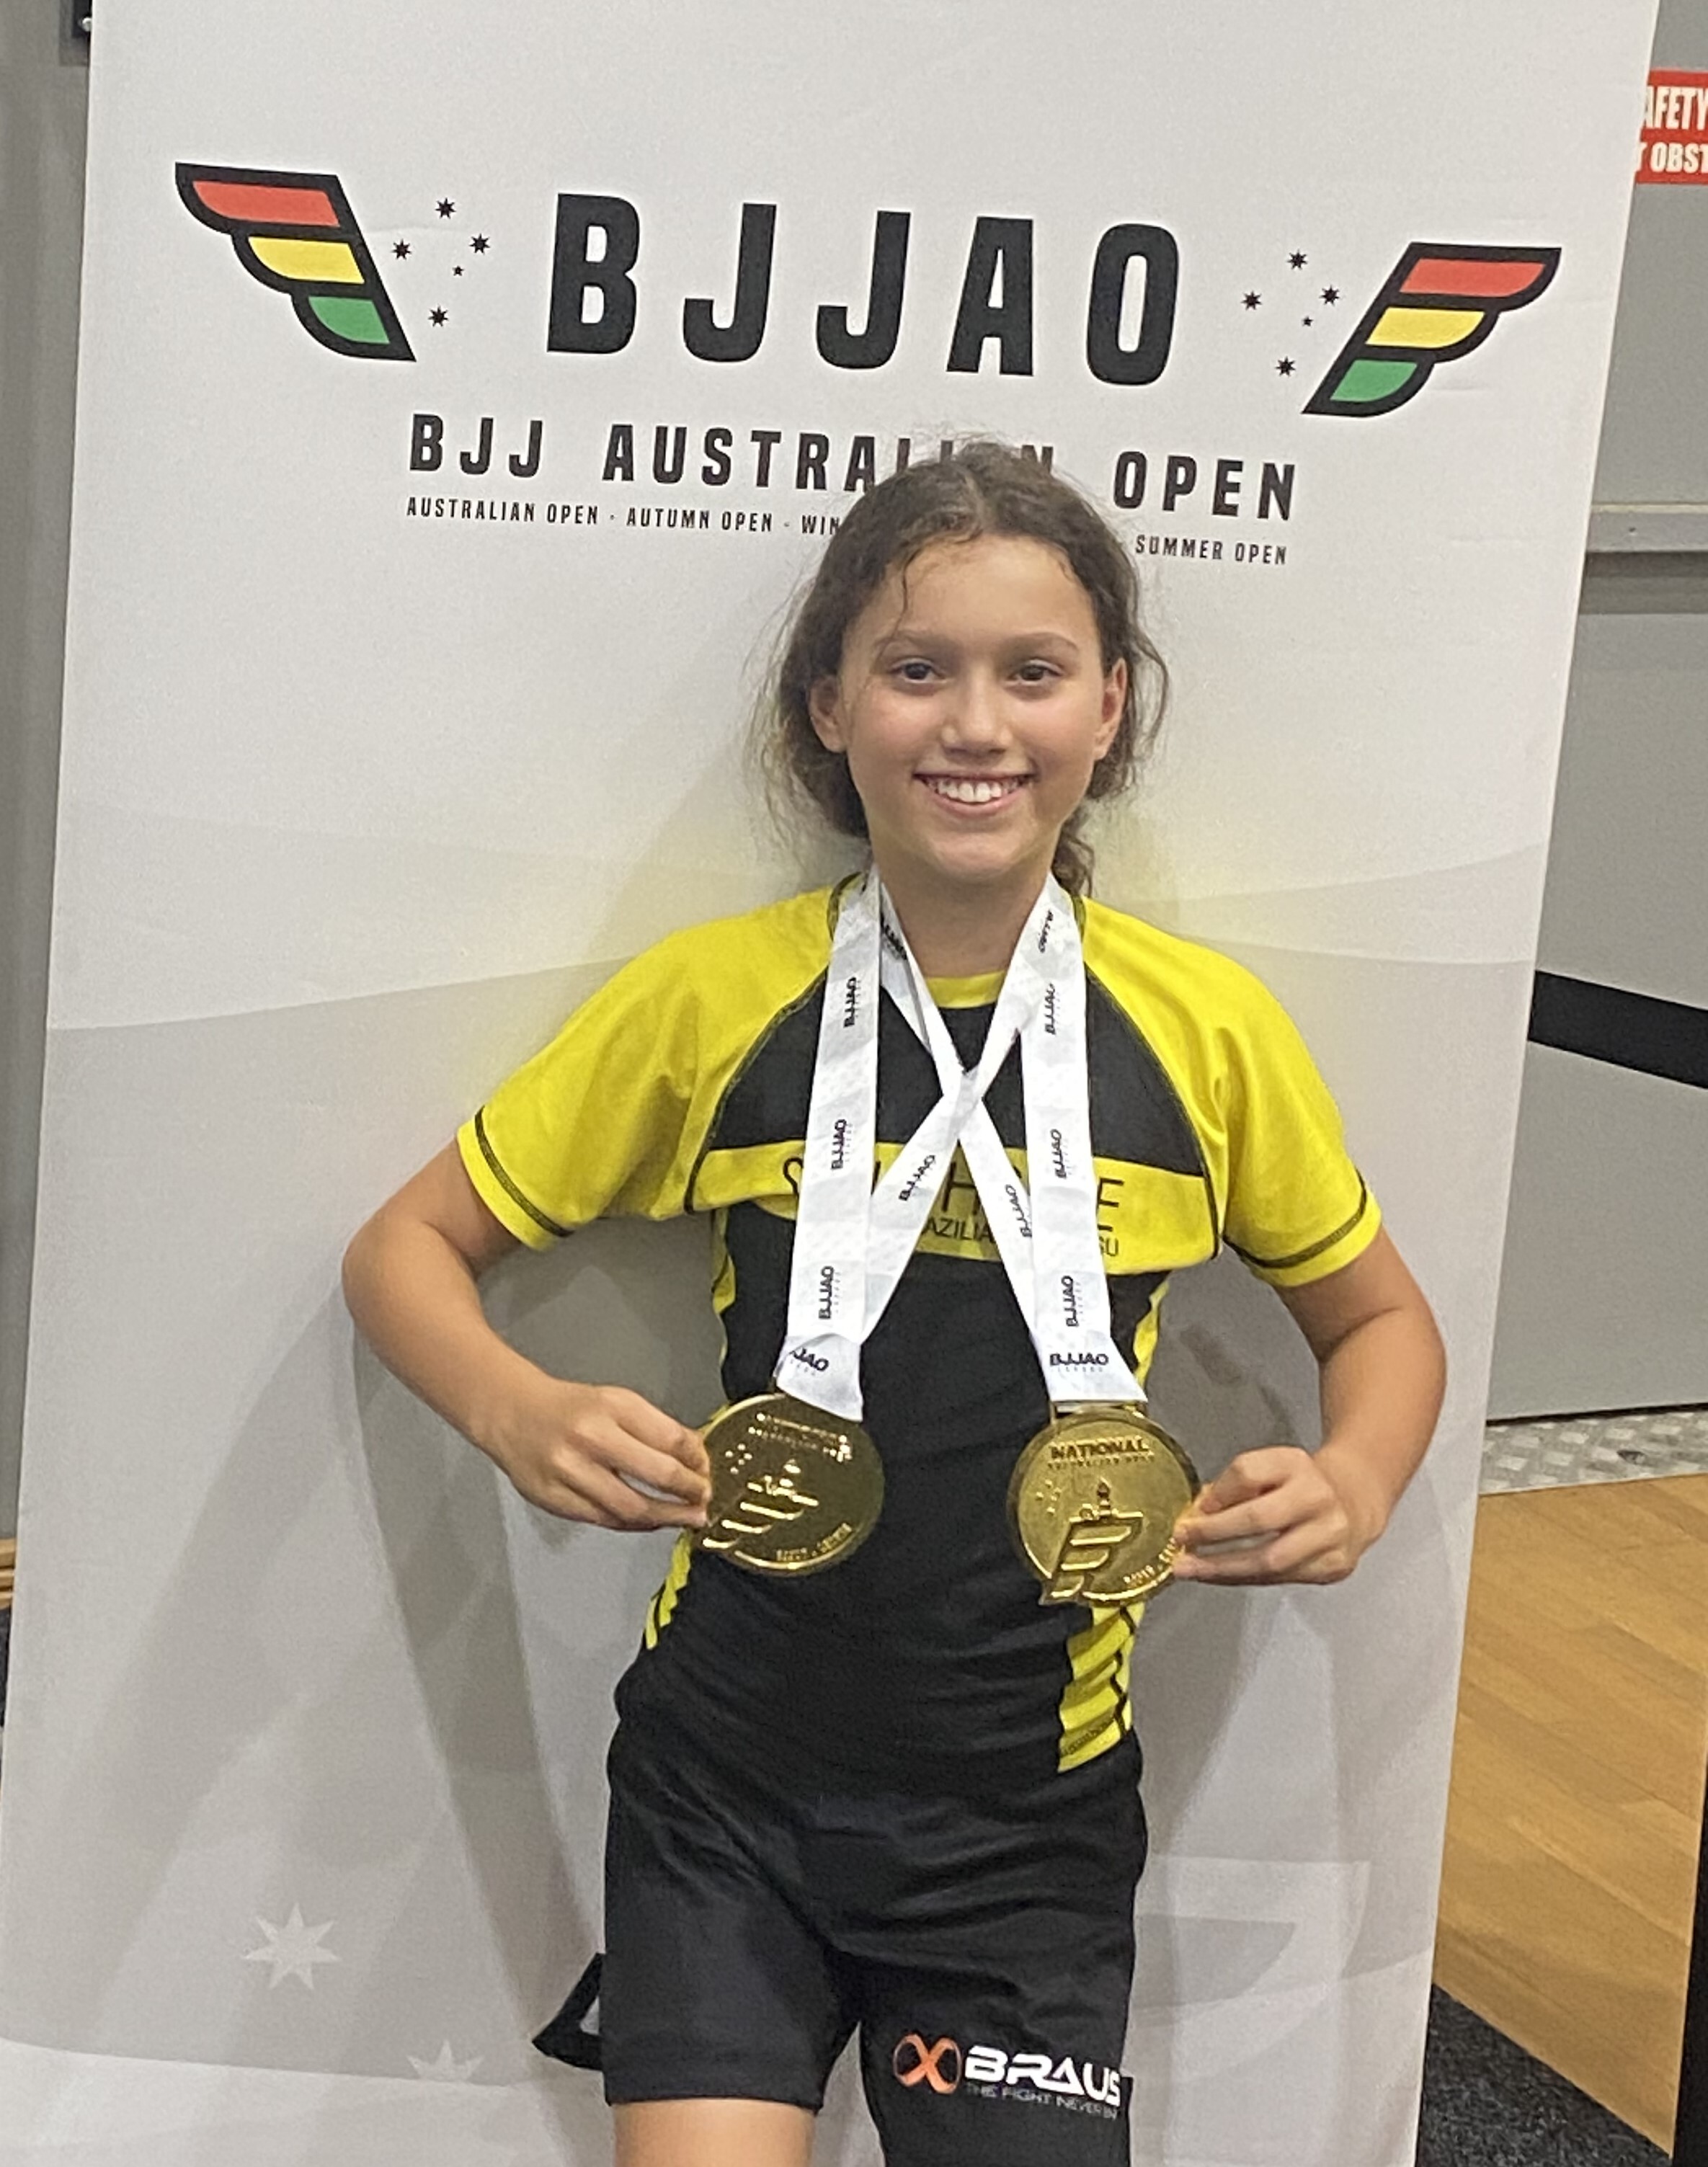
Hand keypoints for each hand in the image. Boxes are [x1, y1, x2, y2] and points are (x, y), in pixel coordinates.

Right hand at [478, 1374, 710, 1531]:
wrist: (513, 1414)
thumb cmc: (569, 1408)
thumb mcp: (617, 1402)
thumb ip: (654, 1427)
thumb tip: (694, 1455)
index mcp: (611, 1408)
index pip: (670, 1438)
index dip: (697, 1459)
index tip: (706, 1469)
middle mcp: (591, 1438)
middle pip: (658, 1475)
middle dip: (690, 1492)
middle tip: (704, 1499)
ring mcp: (570, 1472)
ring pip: (632, 1507)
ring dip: (667, 1517)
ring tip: (686, 1518)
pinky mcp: (555, 1499)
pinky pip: (605, 1520)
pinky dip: (634, 1524)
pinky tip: (650, 1520)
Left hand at [1171, 1443, 1385, 1585]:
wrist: (1354, 1500)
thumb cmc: (1298, 1485)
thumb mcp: (1269, 1468)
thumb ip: (1234, 1487)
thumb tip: (1196, 1515)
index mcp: (1295, 1463)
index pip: (1248, 1472)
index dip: (1216, 1493)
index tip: (1191, 1511)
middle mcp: (1317, 1496)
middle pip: (1258, 1518)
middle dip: (1214, 1534)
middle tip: (1182, 1542)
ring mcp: (1330, 1534)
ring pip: (1269, 1559)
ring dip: (1223, 1568)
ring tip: (1190, 1569)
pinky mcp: (1333, 1566)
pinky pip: (1280, 1578)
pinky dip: (1244, 1578)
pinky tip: (1220, 1576)